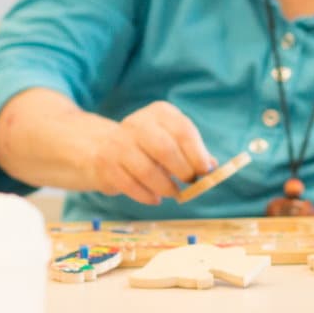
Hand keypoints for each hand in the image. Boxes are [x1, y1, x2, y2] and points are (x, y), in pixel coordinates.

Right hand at [87, 101, 215, 204]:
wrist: (101, 147)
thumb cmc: (148, 147)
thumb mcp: (172, 141)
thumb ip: (194, 153)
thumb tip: (212, 167)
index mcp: (160, 113)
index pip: (183, 130)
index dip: (197, 153)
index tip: (205, 170)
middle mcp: (138, 124)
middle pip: (165, 149)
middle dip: (183, 170)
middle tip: (190, 182)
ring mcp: (119, 143)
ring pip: (147, 170)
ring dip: (166, 187)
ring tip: (174, 192)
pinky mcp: (105, 164)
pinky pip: (130, 185)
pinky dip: (147, 196)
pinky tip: (155, 199)